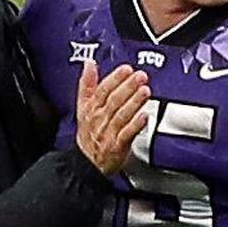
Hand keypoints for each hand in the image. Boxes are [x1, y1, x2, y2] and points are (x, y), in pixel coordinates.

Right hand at [75, 60, 149, 175]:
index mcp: (91, 108)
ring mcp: (109, 132)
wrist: (86, 163)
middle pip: (114, 100)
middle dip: (127, 87)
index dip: (114, 79)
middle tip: (140, 76)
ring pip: (122, 115)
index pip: (102, 90)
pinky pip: (127, 134)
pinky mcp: (117, 146)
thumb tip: (89, 63)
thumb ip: (87, 84)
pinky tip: (145, 116)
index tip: (126, 69)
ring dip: (134, 102)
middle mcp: (99, 119)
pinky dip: (136, 125)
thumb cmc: (88, 133)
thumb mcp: (82, 106)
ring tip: (145, 91)